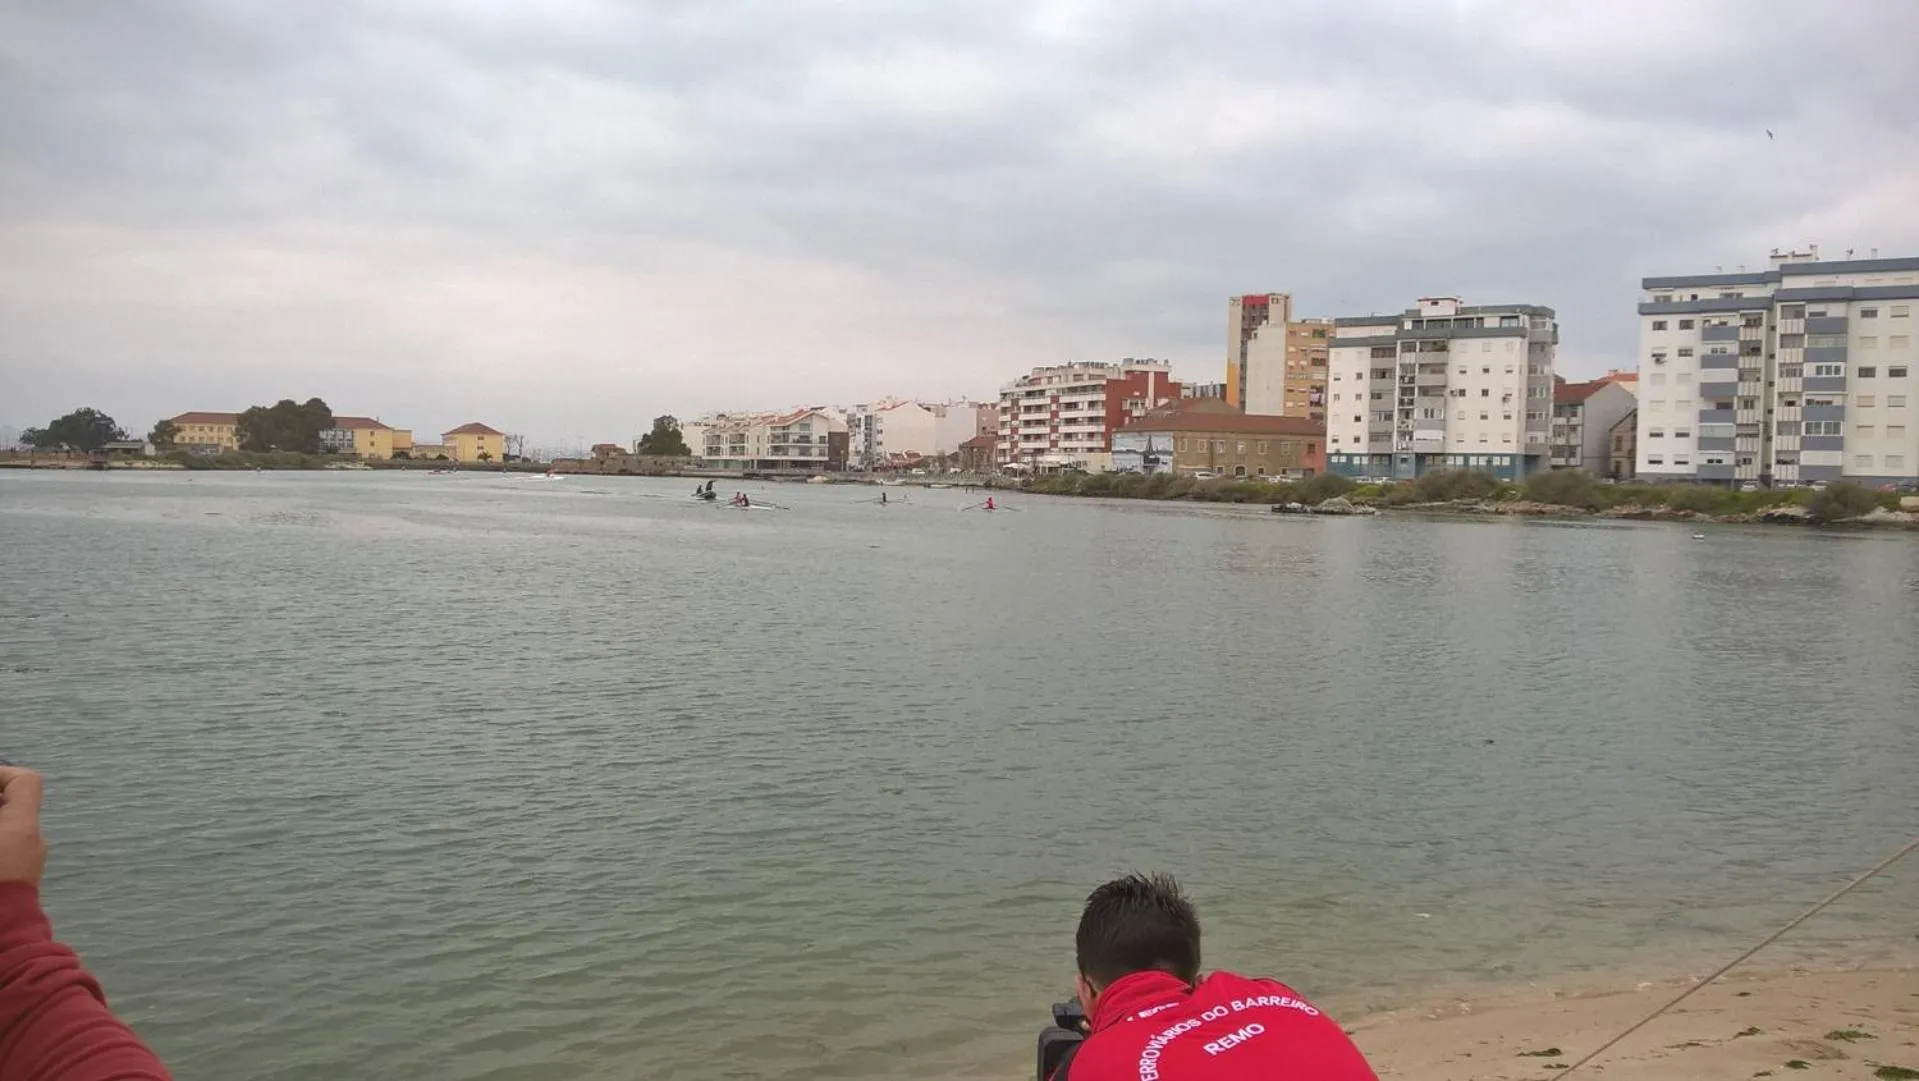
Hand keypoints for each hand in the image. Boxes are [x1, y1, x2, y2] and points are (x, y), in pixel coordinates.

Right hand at [0, 765, 47, 886]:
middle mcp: (33, 839)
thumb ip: (0, 815)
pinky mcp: (21, 877)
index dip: (0, 774)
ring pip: (10, 828)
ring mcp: (29, 860)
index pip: (26, 781)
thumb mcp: (0, 837)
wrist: (2, 938)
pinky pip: (7, 847)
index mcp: (21, 827)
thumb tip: (0, 803)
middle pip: (14, 804)